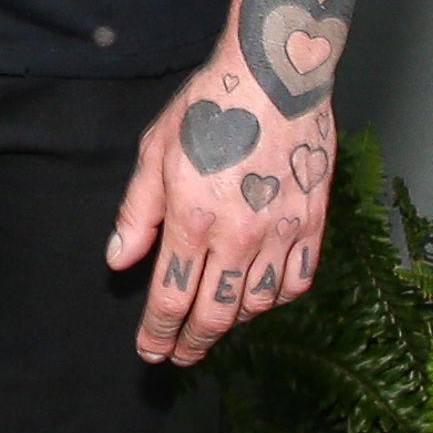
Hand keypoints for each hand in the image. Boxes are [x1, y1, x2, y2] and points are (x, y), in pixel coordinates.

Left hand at [107, 53, 334, 367]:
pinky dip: (277, 297)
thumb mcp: (155, 151)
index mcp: (193, 218)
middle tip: (180, 356)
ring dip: (233, 322)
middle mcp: (239, 234)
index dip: (159, 334)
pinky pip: (298, 280)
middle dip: (193, 342)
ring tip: (215, 322)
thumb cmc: (210, 107)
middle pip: (215, 313)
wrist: (276, 76)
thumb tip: (119, 262)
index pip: (171, 298)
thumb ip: (137, 213)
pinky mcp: (313, 222)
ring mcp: (281, 231)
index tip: (151, 352)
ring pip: (257, 304)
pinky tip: (260, 295)